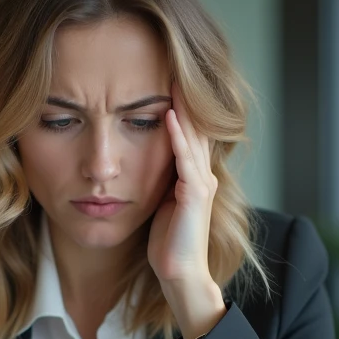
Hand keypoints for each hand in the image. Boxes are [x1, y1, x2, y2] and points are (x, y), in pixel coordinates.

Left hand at [147, 82, 225, 338]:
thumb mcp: (159, 204)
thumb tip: (135, 163)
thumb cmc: (166, 245)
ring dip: (183, 106)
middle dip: (183, 96)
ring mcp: (202, 184)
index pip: (188, 132)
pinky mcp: (196, 196)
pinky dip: (178, 136)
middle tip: (171, 62)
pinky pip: (186, 159)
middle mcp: (202, 175)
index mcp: (194, 176)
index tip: (162, 77)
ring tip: (171, 77)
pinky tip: (168, 115)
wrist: (180, 275)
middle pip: (195, 126)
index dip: (178, 104)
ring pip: (194, 136)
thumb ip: (156, 182)